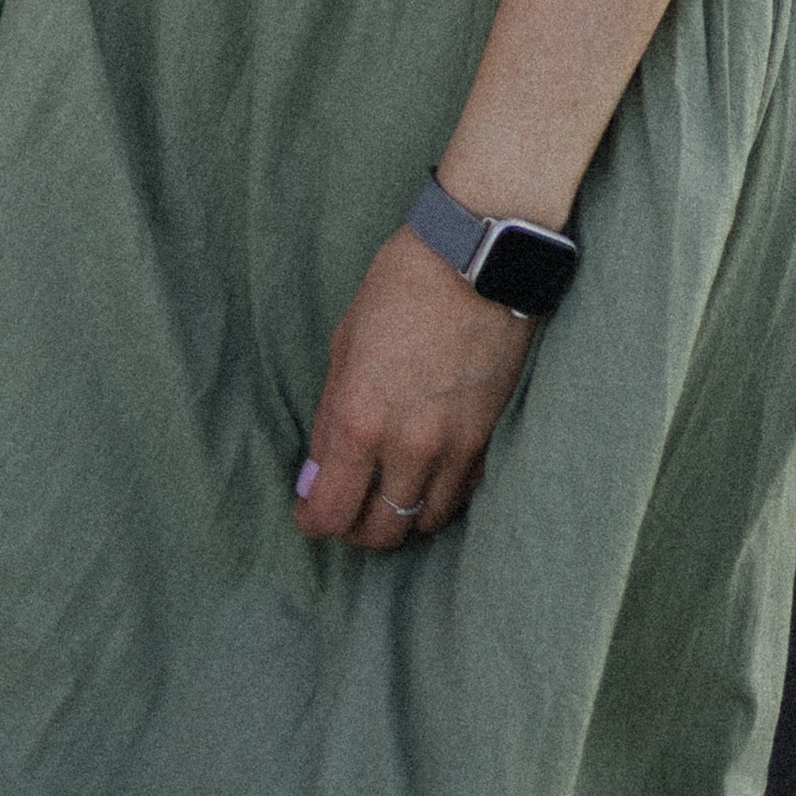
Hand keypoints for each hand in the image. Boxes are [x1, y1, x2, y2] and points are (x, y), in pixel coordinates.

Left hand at [291, 226, 535, 551]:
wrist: (476, 263)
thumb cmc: (400, 288)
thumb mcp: (345, 344)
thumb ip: (333, 413)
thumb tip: (320, 467)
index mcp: (361, 419)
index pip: (331, 509)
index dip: (313, 521)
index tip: (307, 512)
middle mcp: (408, 447)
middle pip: (380, 532)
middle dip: (355, 528)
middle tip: (346, 508)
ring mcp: (454, 449)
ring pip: (424, 523)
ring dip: (400, 517)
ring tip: (386, 494)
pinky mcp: (488, 441)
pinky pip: (460, 497)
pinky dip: (438, 498)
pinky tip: (424, 477)